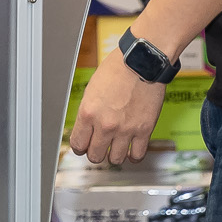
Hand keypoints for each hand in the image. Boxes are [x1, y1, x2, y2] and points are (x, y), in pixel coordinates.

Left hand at [68, 51, 172, 166]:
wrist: (141, 61)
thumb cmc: (117, 69)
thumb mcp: (92, 90)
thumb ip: (88, 112)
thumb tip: (86, 129)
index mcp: (88, 112)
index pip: (78, 144)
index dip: (80, 147)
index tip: (84, 145)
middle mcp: (105, 124)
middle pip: (94, 156)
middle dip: (95, 152)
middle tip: (100, 145)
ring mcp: (125, 129)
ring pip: (114, 160)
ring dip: (113, 155)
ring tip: (116, 146)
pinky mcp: (144, 130)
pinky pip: (136, 156)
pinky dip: (133, 156)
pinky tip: (131, 149)